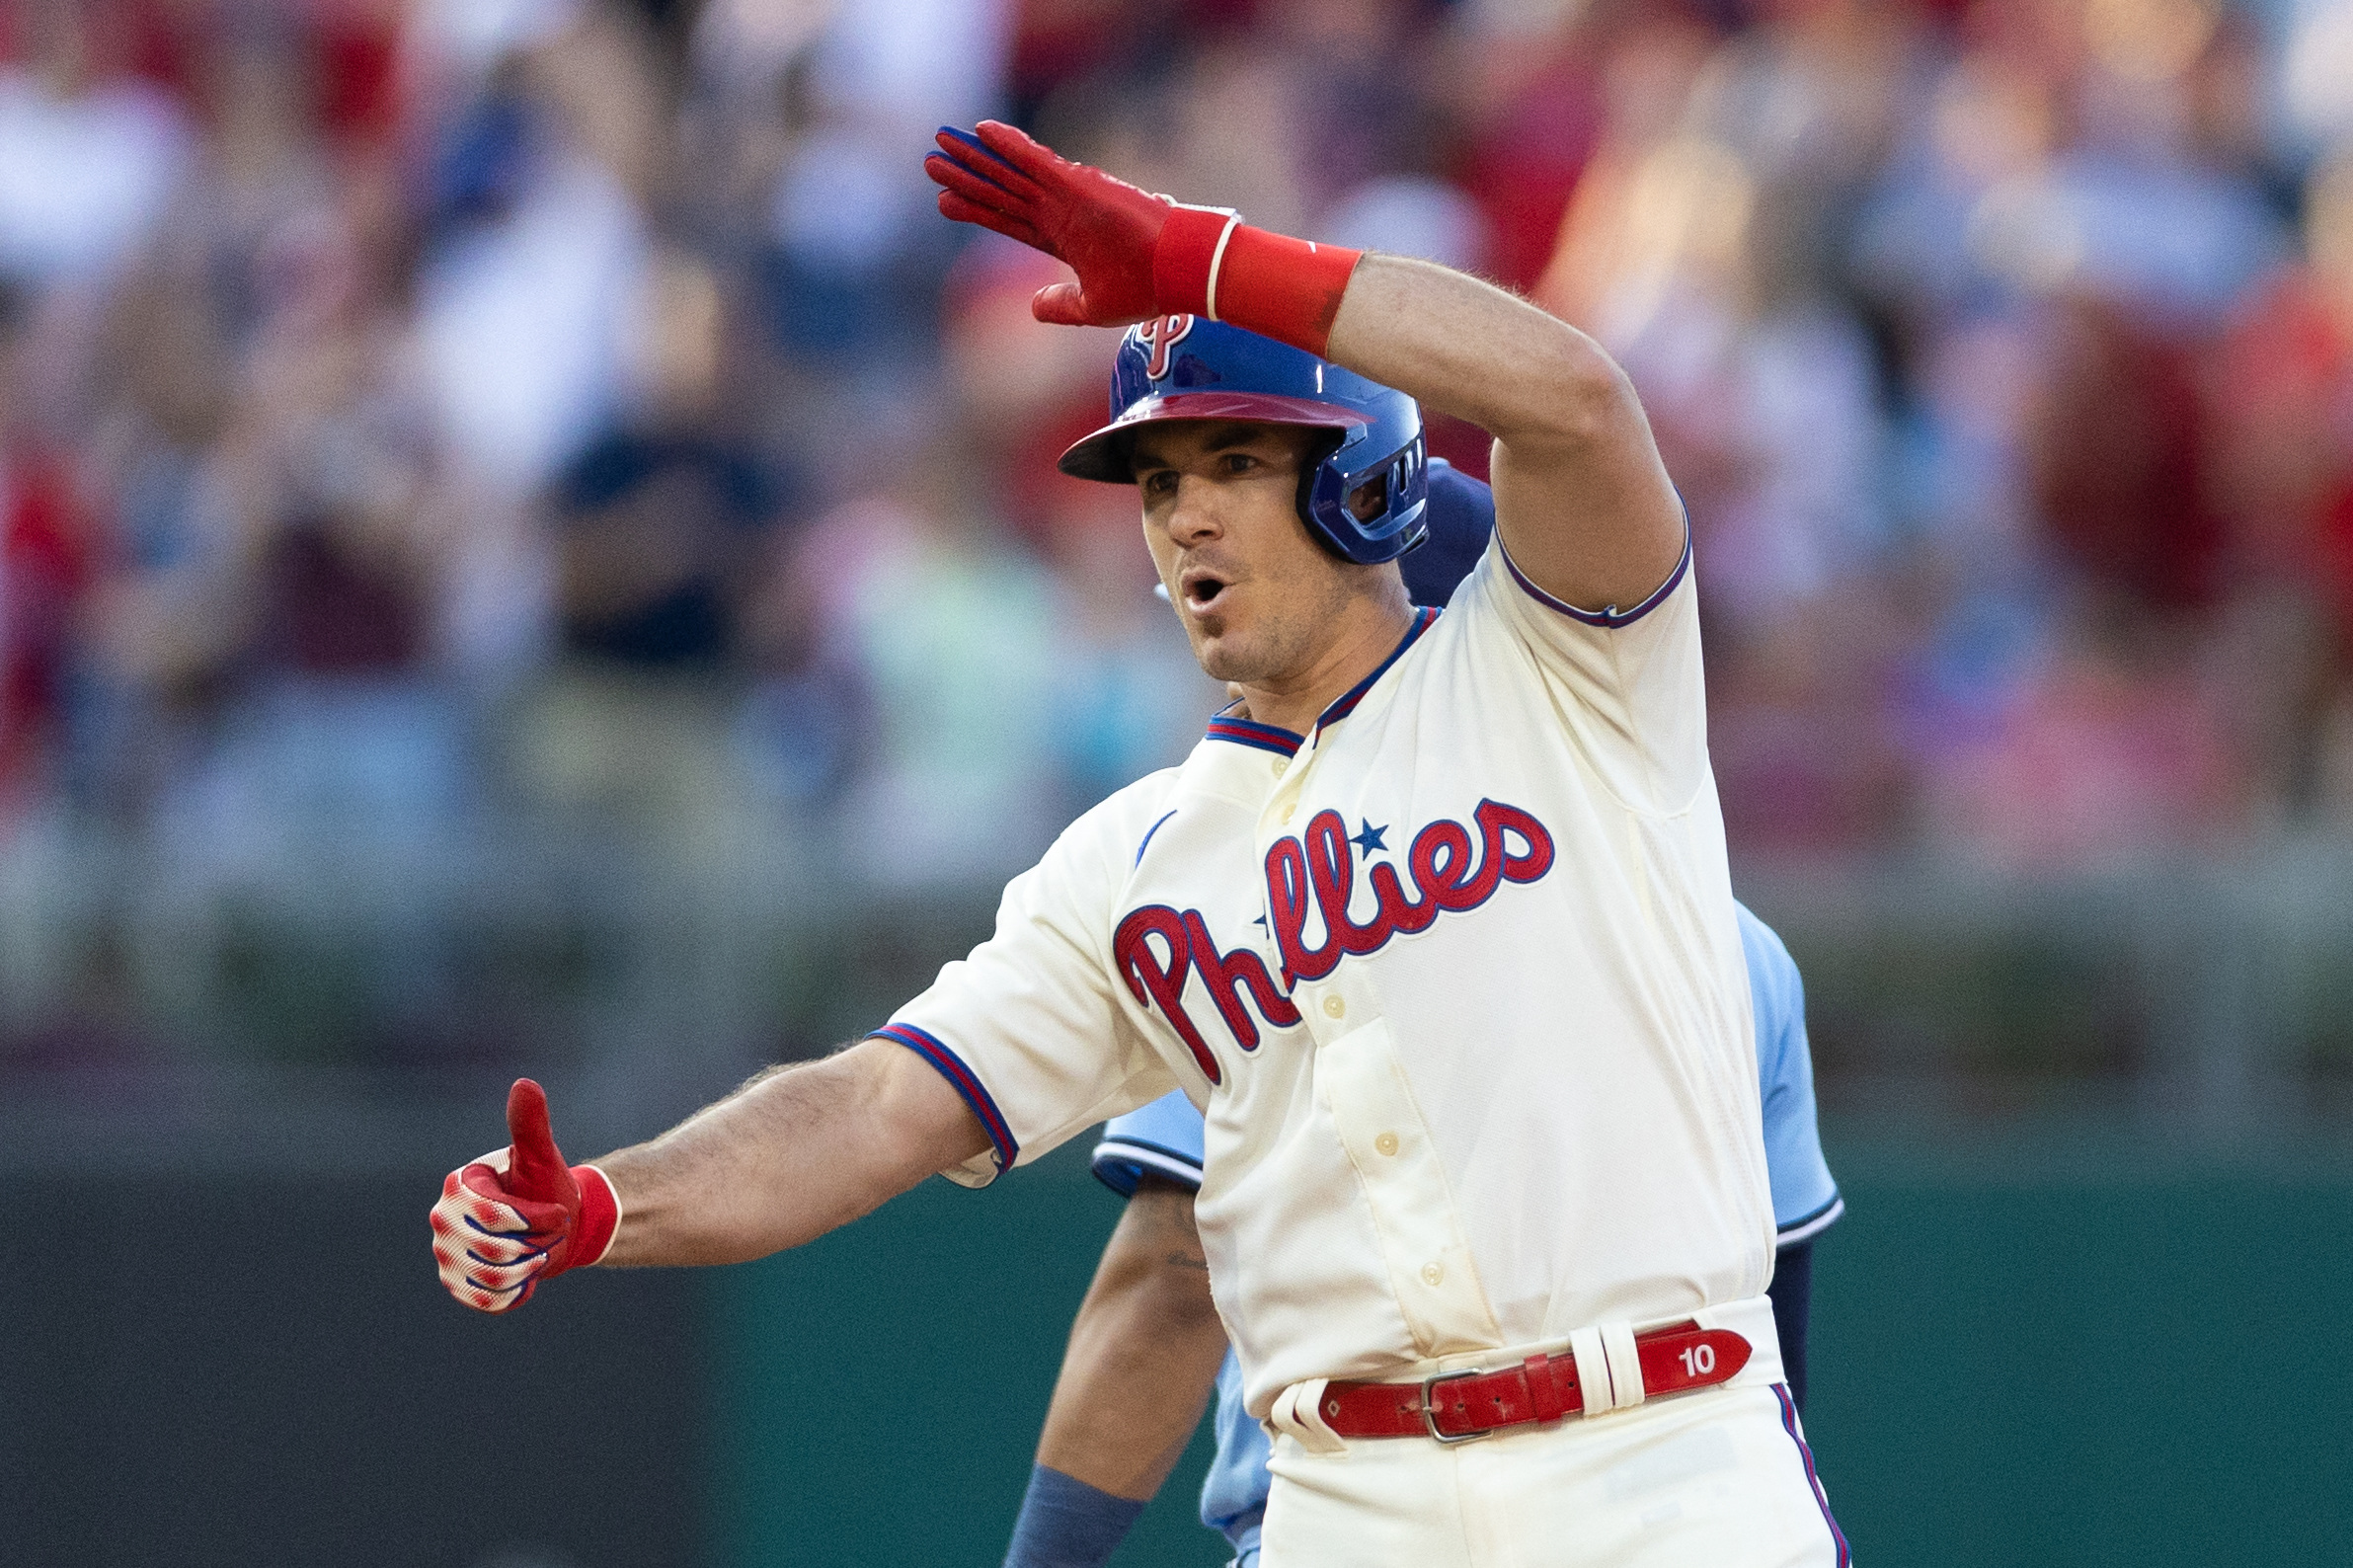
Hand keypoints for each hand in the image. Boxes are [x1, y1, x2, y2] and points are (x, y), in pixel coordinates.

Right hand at [430, 1079, 617, 1313]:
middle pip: (495, 1251)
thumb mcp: (541, 1155)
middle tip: (549, 1233)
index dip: (535, 1220)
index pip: (497, 1217)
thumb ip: (530, 1124)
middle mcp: (442, 1220)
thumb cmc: (547, 1185)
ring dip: (529, 1268)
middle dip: (535, 1244)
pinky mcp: (456, 1285)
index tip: (556, 1212)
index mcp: (459, 1187)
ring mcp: (446, 1255)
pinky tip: (524, 1275)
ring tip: (537, 1252)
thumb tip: (524, 1084)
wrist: (558, 1224)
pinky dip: (515, 1292)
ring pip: (492, 1279)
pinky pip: (486, 1300)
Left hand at [924, 121, 1221, 327]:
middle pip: (1002, 191)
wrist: (1179, 272)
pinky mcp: (1079, 185)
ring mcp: (1068, 196)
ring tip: (942, 143)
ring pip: (1011, 173)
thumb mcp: (1093, 307)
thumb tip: (1032, 306)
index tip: (944, 202)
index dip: (976, 209)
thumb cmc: (1146, 289)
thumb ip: (1061, 305)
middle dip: (967, 177)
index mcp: (1062, 239)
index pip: (1008, 220)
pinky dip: (1010, 145)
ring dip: (977, 157)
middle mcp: (1060, 212)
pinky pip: (1037, 160)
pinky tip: (982, 131)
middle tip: (932, 163)